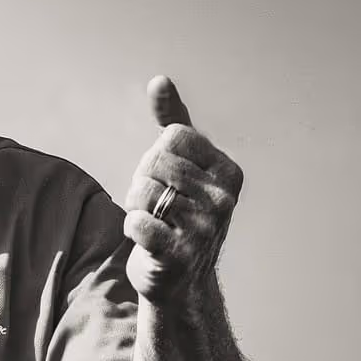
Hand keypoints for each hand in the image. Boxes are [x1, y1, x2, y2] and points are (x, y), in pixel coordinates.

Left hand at [123, 77, 242, 305]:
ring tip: (154, 221)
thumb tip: (159, 80)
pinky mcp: (179, 254)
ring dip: (135, 206)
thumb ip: (173, 121)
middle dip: (142, 182)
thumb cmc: (177, 214)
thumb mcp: (183, 165)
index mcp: (229, 171)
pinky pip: (135, 222)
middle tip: (157, 205)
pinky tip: (148, 239)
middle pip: (154, 163)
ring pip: (141, 191)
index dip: (156, 156)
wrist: (180, 280)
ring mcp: (205, 227)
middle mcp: (225, 198)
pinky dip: (131, 228)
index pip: (172, 137)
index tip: (168, 180)